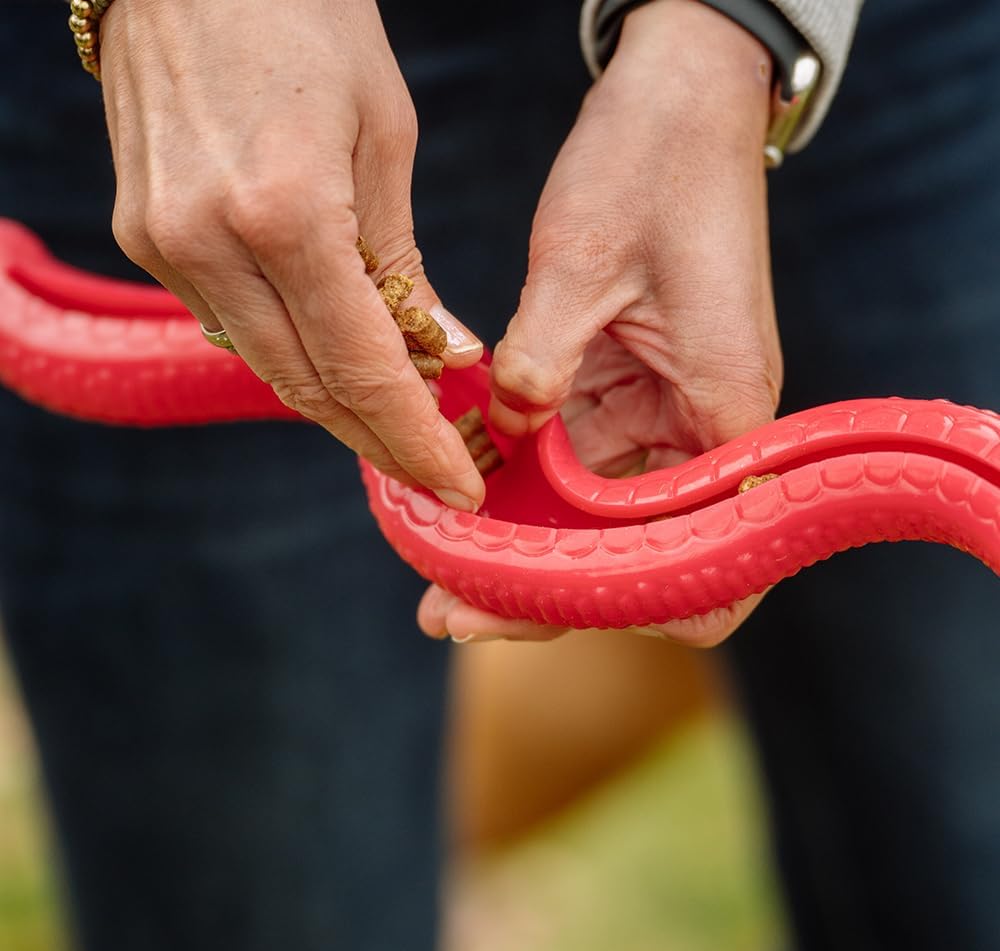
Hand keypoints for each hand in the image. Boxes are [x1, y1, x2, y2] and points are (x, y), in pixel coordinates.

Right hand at [100, 0, 484, 510]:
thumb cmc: (305, 19)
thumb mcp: (382, 135)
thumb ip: (405, 261)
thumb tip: (445, 354)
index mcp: (286, 211)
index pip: (360, 368)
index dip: (413, 440)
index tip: (457, 484)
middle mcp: (210, 242)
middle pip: (307, 387)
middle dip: (379, 441)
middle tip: (436, 473)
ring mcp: (164, 243)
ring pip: (266, 366)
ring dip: (336, 404)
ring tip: (399, 424)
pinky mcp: (145, 236)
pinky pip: (230, 324)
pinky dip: (290, 353)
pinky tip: (334, 359)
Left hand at [419, 0, 781, 644]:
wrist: (678, 97)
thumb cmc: (655, 165)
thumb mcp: (582, 265)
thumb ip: (538, 365)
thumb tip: (501, 435)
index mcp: (725, 412)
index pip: (707, 561)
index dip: (638, 610)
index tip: (542, 618)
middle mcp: (702, 429)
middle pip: (631, 550)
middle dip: (542, 587)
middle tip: (448, 610)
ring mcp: (664, 410)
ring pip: (593, 511)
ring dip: (522, 540)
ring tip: (438, 568)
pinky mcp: (627, 387)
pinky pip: (575, 457)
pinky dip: (522, 479)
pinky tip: (462, 492)